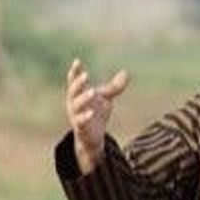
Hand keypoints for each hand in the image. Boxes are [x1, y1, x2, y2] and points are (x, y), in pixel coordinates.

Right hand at [64, 58, 128, 174]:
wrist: (93, 138)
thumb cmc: (96, 114)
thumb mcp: (105, 99)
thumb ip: (114, 87)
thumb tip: (126, 72)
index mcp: (78, 94)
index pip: (74, 80)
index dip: (75, 71)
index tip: (77, 61)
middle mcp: (73, 103)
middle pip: (73, 90)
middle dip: (78, 82)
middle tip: (85, 75)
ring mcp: (75, 115)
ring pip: (76, 105)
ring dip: (83, 98)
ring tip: (92, 91)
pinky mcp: (80, 127)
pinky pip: (80, 121)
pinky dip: (85, 116)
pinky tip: (92, 112)